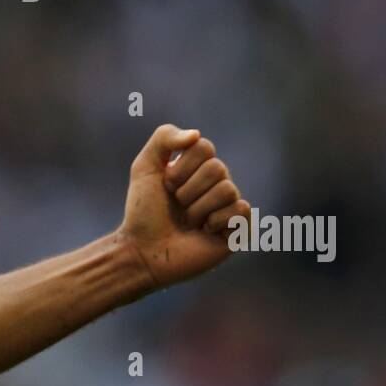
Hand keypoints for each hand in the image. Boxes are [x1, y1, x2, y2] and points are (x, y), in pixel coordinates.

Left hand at [114, 124, 249, 291]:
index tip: (166, 185)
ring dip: (199, 208)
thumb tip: (196, 134)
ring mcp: (227, 206)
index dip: (182, 167)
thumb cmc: (143, 211)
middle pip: (217, 168)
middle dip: (188, 190)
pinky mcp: (237, 230)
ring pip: (228, 189)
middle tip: (177, 205)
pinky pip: (242, 210)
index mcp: (197, 167)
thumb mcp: (144, 167)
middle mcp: (216, 183)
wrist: (143, 250)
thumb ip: (164, 138)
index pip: (204, 147)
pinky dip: (217, 221)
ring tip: (188, 221)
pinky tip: (205, 231)